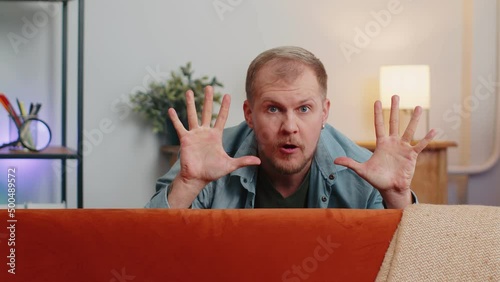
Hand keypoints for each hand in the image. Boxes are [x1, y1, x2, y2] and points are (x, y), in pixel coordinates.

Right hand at [168, 86, 260, 206]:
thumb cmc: (212, 172)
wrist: (197, 178)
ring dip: (190, 103)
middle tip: (208, 86)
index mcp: (216, 136)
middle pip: (207, 112)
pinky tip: (170, 109)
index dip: (224, 106)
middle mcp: (205, 132)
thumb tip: (259, 161)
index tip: (227, 95)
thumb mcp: (230, 165)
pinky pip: (179, 127)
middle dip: (208, 99)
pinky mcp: (185, 139)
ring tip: (189, 91)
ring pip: (192, 115)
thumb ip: (243, 160)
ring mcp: (194, 134)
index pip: (221, 117)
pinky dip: (175, 119)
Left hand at [334, 95, 435, 207]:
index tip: (377, 101)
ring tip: (418, 107)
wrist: (391, 189)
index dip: (378, 114)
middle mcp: (393, 143)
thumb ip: (350, 163)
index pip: (379, 125)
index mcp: (382, 144)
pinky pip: (421, 145)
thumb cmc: (377, 179)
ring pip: (409, 130)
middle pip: (394, 122)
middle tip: (395, 95)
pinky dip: (427, 138)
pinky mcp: (412, 155)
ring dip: (413, 119)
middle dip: (394, 109)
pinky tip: (434, 130)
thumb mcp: (362, 170)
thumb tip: (335, 160)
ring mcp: (403, 148)